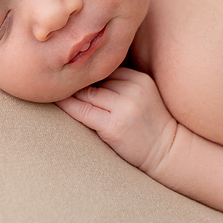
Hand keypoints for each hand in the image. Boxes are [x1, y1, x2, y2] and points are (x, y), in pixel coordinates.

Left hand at [56, 67, 176, 172]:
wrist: (169, 153)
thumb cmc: (151, 126)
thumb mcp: (143, 97)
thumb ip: (121, 85)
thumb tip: (84, 78)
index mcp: (140, 79)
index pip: (105, 70)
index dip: (88, 75)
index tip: (70, 75)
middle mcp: (133, 89)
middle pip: (94, 80)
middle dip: (77, 83)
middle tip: (55, 81)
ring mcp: (125, 107)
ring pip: (86, 94)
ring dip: (69, 94)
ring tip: (53, 92)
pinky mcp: (114, 126)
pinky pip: (83, 111)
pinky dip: (67, 106)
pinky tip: (56, 103)